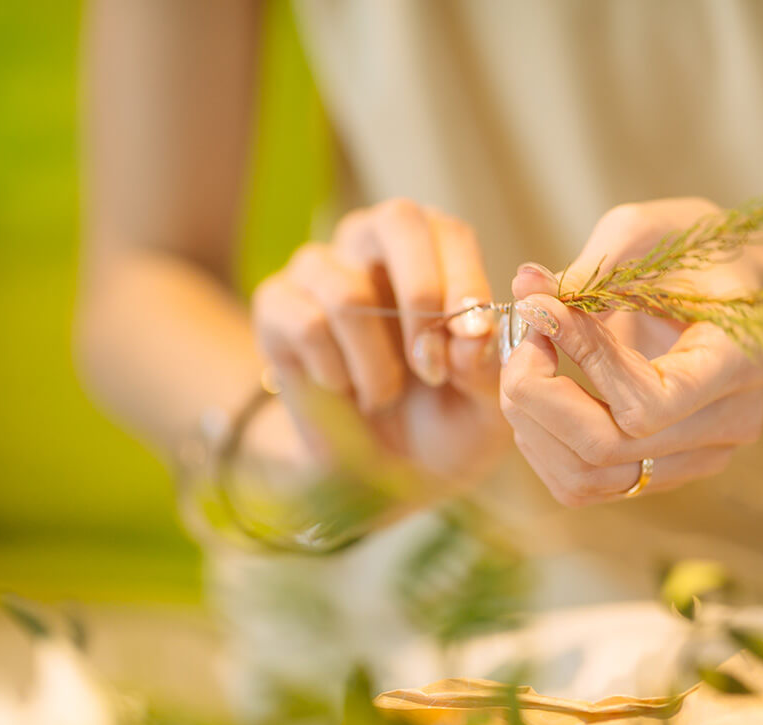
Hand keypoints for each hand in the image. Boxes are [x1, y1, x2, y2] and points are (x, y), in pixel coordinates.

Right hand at [252, 199, 506, 480]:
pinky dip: (336, 374)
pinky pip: (308, 326)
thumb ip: (486, 369)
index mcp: (434, 250)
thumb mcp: (484, 407)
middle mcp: (374, 243)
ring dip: (377, 364)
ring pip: (348, 294)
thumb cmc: (444, 418)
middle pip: (397, 220)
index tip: (473, 341)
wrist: (381, 466)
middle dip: (422, 296)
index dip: (464, 283)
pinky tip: (345, 389)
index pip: (449, 233)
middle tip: (430, 366)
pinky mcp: (276, 303)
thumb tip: (469, 338)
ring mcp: (319, 268)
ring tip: (386, 394)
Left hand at [499, 199, 762, 505]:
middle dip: (538, 395)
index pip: (646, 403)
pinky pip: (586, 485)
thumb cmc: (693, 250)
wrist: (737, 288)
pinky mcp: (667, 472)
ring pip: (588, 478)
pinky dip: (544, 443)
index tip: (541, 310)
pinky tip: (543, 394)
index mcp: (737, 360)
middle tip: (524, 337)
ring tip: (528, 362)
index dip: (580, 360)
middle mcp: (727, 423)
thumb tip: (524, 291)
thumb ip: (587, 267)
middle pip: (608, 449)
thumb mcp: (646, 233)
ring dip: (532, 424)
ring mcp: (700, 456)